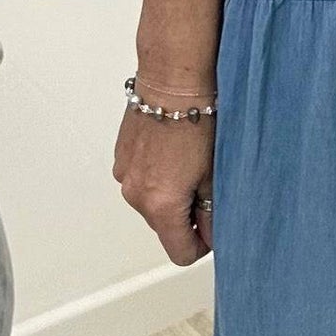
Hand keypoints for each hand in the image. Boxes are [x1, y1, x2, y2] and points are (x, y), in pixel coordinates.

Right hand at [113, 107, 213, 263]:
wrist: (171, 82)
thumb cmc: (196, 121)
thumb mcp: (214, 174)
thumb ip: (212, 213)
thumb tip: (212, 234)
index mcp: (161, 205)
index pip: (180, 253)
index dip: (201, 245)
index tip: (212, 228)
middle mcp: (135, 196)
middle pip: (164, 228)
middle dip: (186, 217)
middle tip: (206, 187)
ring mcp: (124, 176)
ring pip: (152, 204)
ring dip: (171, 196)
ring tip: (189, 165)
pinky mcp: (121, 159)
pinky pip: (141, 182)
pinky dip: (157, 177)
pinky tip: (172, 153)